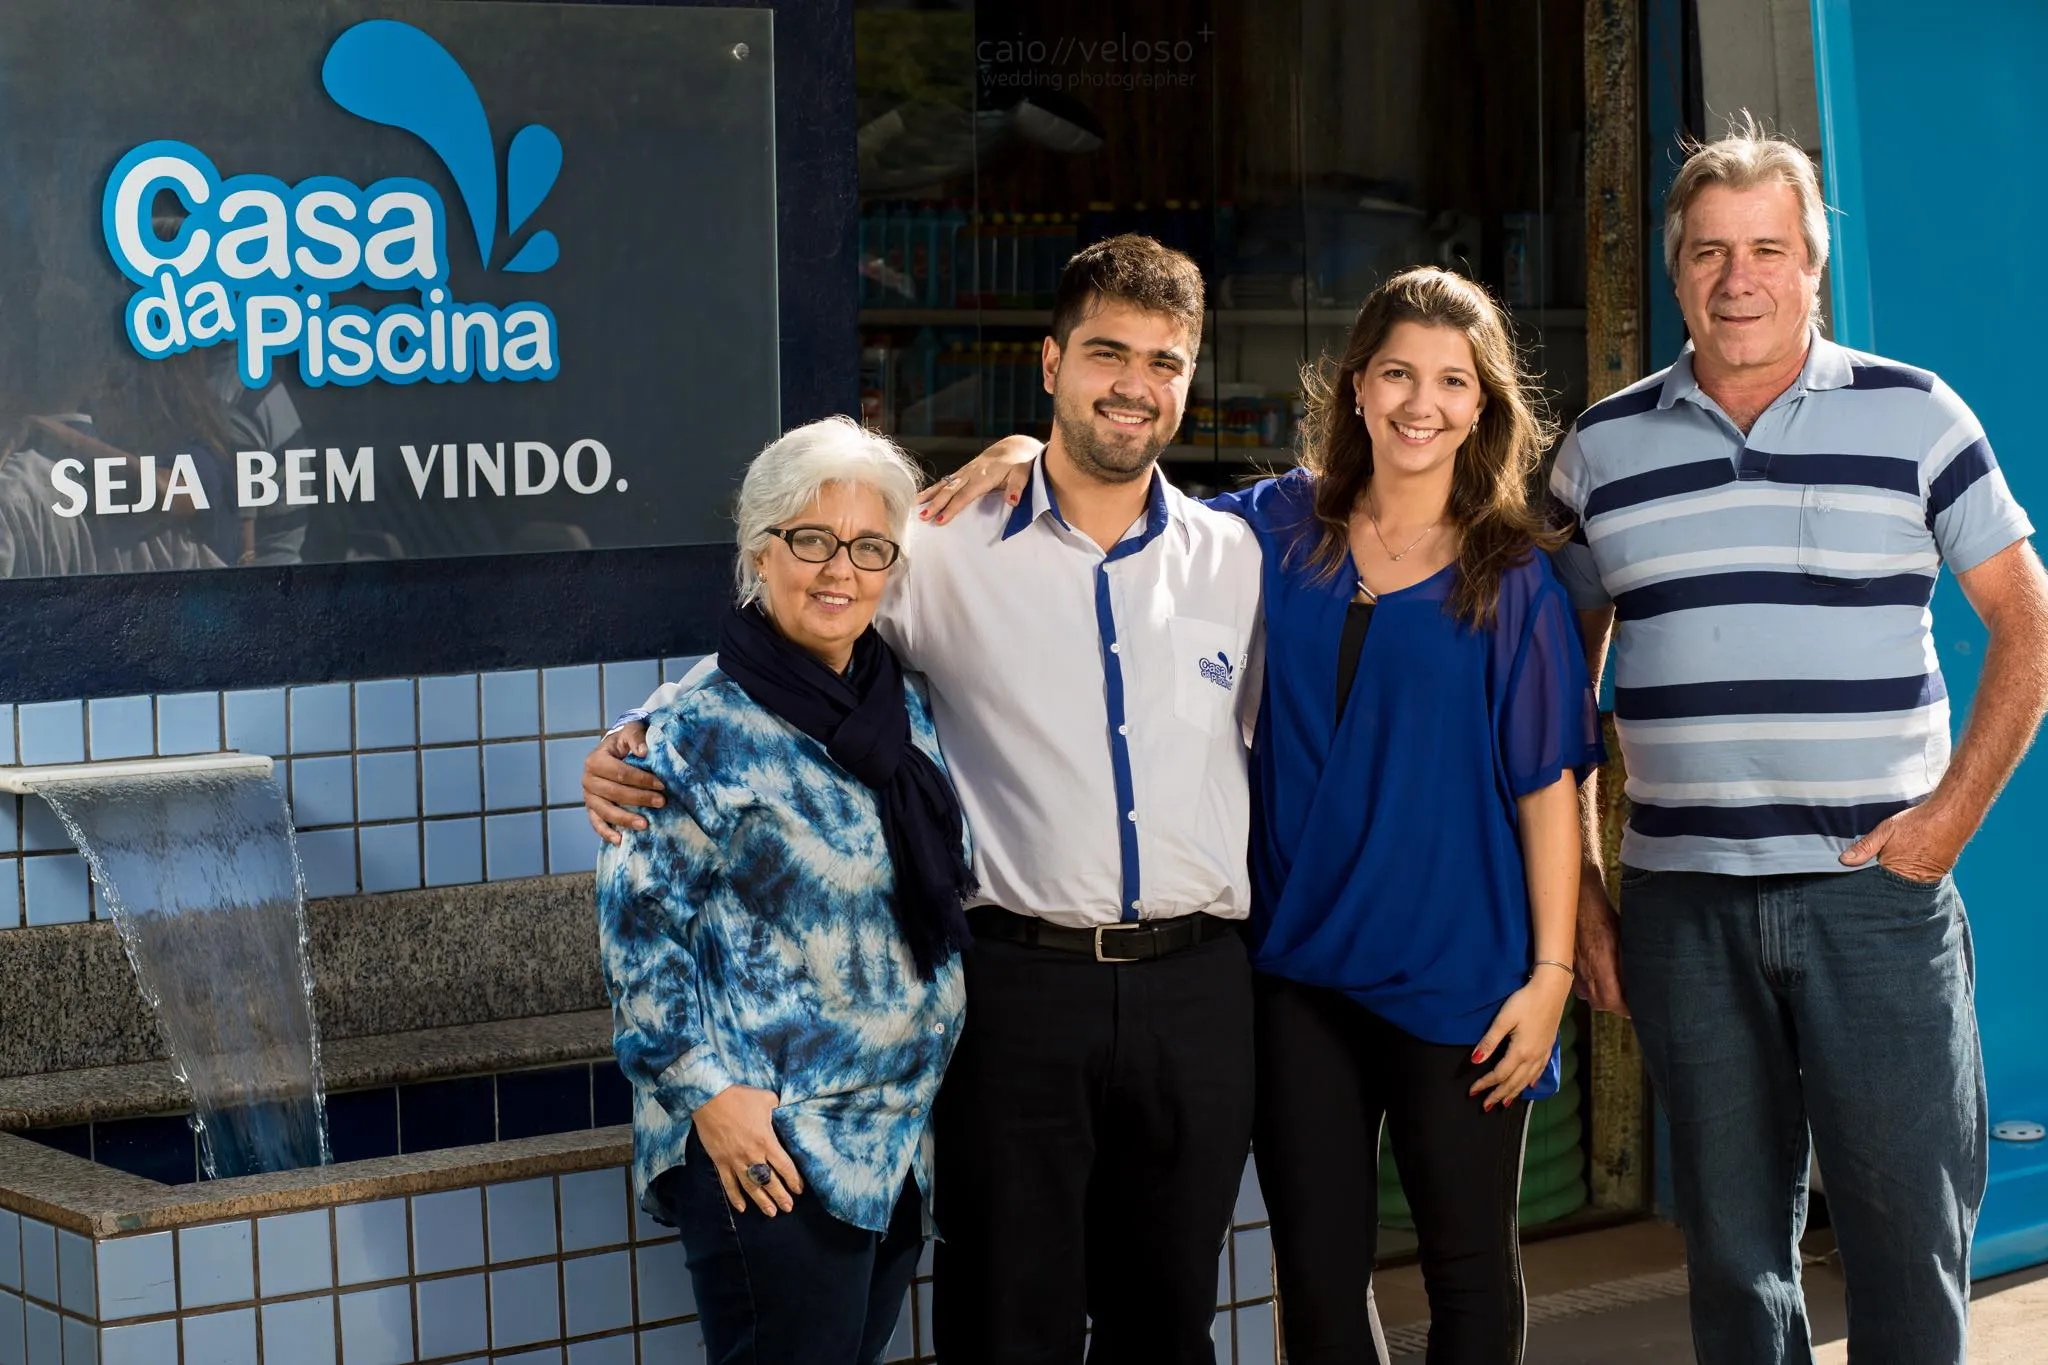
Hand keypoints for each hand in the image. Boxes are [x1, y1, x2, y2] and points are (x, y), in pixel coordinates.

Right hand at [584, 724, 665, 843]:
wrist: (614, 750)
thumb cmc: (625, 742)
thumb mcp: (631, 732)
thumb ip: (637, 738)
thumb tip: (644, 751)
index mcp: (595, 760)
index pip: (620, 772)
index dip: (641, 779)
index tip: (662, 784)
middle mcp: (588, 779)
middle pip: (614, 793)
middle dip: (640, 799)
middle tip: (662, 802)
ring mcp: (588, 796)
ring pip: (605, 811)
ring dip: (625, 819)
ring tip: (645, 825)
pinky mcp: (591, 808)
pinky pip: (596, 823)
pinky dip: (606, 833)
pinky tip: (620, 840)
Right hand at [691, 1085, 804, 1215]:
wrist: (710, 1098)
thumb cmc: (739, 1097)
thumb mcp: (767, 1098)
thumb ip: (779, 1108)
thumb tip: (786, 1110)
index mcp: (766, 1141)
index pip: (784, 1166)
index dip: (793, 1180)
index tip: (799, 1189)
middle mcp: (752, 1155)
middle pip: (769, 1181)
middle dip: (780, 1196)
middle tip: (788, 1208)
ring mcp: (734, 1161)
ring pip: (750, 1186)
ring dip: (761, 1201)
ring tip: (771, 1213)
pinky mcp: (720, 1162)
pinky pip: (728, 1184)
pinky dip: (735, 1197)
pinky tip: (742, 1208)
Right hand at [914, 435, 1040, 523]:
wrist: (1013, 448)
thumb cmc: (1019, 464)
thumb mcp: (1024, 474)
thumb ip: (1017, 487)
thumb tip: (1012, 501)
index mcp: (985, 477)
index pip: (965, 495)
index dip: (953, 508)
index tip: (941, 519)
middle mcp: (971, 473)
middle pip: (950, 490)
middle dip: (935, 504)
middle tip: (922, 517)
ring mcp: (965, 472)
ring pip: (944, 484)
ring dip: (929, 496)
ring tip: (915, 507)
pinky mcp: (962, 472)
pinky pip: (945, 482)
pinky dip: (932, 490)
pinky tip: (921, 498)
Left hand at [1469, 971, 1573, 1109]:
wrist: (1552, 990)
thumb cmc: (1525, 1001)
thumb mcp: (1504, 1019)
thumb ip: (1489, 1041)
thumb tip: (1474, 1061)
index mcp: (1520, 1052)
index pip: (1499, 1074)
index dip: (1485, 1084)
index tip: (1472, 1092)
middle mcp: (1533, 1057)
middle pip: (1513, 1082)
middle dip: (1498, 1094)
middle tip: (1485, 1106)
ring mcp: (1542, 1054)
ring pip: (1526, 1080)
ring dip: (1514, 1092)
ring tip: (1504, 1103)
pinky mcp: (1548, 1048)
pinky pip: (1538, 1072)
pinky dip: (1531, 1082)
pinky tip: (1529, 1086)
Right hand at [1573, 870, 1627, 1016]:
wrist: (1580, 905)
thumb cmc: (1606, 921)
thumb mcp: (1626, 943)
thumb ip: (1631, 967)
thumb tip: (1643, 984)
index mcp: (1603, 970)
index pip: (1615, 1004)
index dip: (1628, 1010)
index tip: (1637, 1009)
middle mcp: (1587, 975)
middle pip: (1602, 1004)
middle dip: (1616, 1006)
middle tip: (1629, 1001)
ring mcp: (1576, 972)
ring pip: (1589, 996)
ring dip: (1602, 997)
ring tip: (1614, 990)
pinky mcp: (1569, 966)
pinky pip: (1579, 985)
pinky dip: (1590, 987)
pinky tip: (1597, 978)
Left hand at [1840, 801, 1966, 884]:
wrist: (1951, 817)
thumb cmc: (1917, 823)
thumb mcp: (1886, 830)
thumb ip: (1865, 847)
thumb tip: (1844, 860)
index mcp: (1894, 871)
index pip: (1874, 884)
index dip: (1866, 881)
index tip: (1854, 883)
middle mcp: (1911, 880)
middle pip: (1890, 886)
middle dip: (1881, 883)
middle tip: (1874, 877)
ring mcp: (1926, 880)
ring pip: (1905, 884)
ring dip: (1897, 880)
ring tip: (1892, 871)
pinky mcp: (1937, 876)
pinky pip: (1920, 881)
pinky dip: (1912, 876)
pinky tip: (1908, 867)